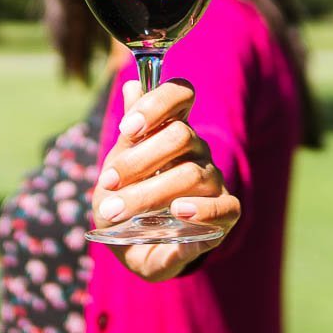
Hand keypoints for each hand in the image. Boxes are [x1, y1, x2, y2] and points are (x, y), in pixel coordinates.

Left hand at [91, 79, 240, 281]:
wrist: (134, 246)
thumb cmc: (125, 202)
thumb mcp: (116, 170)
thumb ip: (129, 134)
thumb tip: (132, 85)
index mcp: (171, 131)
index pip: (181, 94)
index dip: (157, 103)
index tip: (128, 129)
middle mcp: (196, 150)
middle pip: (180, 136)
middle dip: (139, 160)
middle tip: (108, 183)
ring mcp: (213, 181)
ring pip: (192, 174)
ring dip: (149, 193)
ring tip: (117, 210)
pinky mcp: (224, 213)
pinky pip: (225, 206)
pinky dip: (201, 209)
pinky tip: (178, 213)